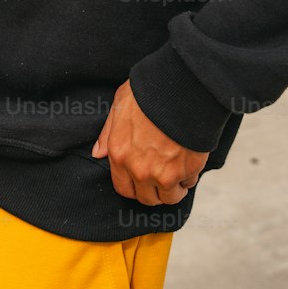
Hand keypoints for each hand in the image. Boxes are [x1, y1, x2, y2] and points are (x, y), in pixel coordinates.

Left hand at [91, 78, 209, 204]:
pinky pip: (188, 184)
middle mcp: (139, 170)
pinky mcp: (186, 172)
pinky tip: (189, 163)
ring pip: (168, 198)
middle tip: (161, 177)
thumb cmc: (149, 93)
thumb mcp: (119, 105)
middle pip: (146, 198)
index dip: (133, 186)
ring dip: (173, 190)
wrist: (180, 90)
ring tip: (177, 175)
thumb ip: (108, 133)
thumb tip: (98, 154)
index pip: (123, 188)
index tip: (142, 179)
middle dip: (154, 191)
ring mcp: (163, 174)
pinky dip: (189, 177)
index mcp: (119, 154)